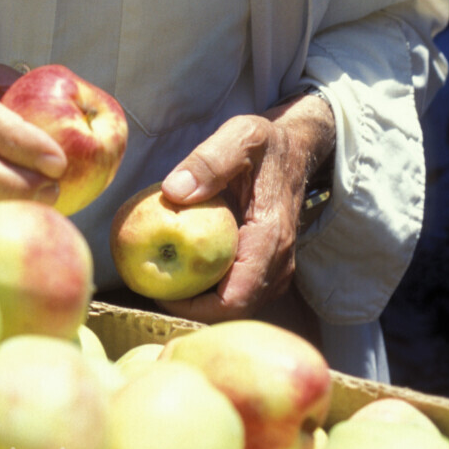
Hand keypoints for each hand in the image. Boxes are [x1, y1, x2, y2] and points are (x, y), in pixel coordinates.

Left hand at [154, 94, 333, 322]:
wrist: (298, 149)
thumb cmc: (266, 143)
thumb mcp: (241, 136)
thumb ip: (209, 161)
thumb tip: (173, 192)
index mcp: (270, 237)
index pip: (235, 300)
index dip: (194, 308)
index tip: (157, 291)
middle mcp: (278, 262)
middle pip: (232, 312)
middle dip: (190, 309)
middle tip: (149, 286)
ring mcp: (275, 269)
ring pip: (235, 306)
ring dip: (199, 301)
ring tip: (160, 279)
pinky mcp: (266, 267)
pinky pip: (237, 291)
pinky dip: (209, 289)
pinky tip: (181, 269)